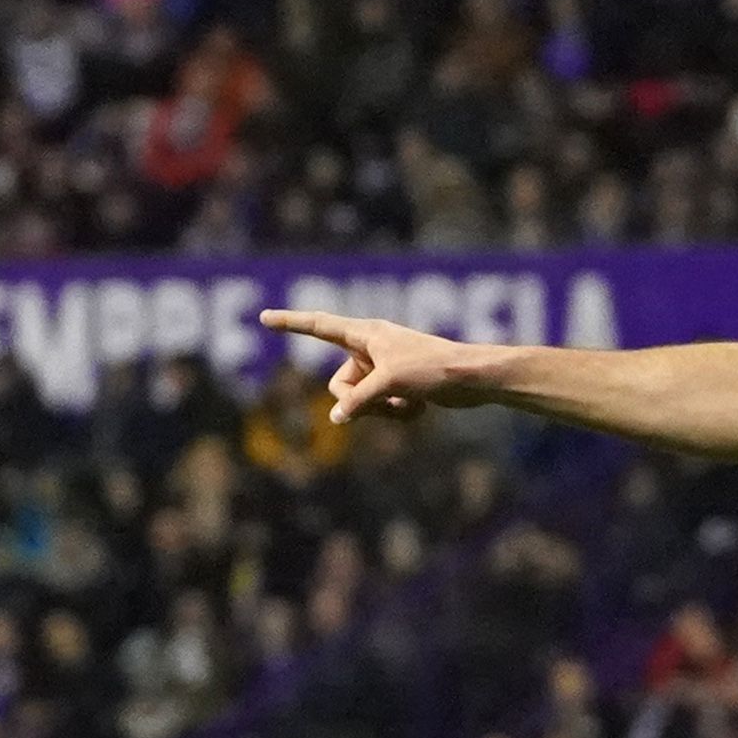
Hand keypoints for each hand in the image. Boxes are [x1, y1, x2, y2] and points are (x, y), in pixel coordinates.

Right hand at [257, 310, 488, 422]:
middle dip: (358, 402)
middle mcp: (371, 349)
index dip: (291, 324)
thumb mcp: (388, 384)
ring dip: (383, 410)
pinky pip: (383, 409)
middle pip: (339, 385)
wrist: (472, 379)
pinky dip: (400, 413)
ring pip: (361, 402)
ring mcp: (384, 369)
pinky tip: (421, 407)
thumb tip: (336, 418)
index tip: (265, 318)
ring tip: (410, 402)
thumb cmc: (432, 369)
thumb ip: (357, 401)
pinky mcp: (399, 387)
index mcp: (365, 334)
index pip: (319, 326)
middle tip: (384, 401)